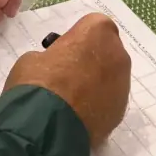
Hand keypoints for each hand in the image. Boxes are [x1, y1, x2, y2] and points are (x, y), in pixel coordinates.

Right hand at [5, 14, 130, 146]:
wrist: (46, 129)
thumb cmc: (37, 83)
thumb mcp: (33, 59)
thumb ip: (52, 56)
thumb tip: (55, 67)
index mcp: (98, 31)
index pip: (92, 26)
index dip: (77, 39)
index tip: (64, 52)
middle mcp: (117, 53)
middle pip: (106, 51)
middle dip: (91, 59)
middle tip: (68, 76)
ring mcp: (122, 83)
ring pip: (111, 77)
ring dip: (96, 83)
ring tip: (72, 100)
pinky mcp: (121, 110)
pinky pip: (109, 101)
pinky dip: (98, 105)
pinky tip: (78, 116)